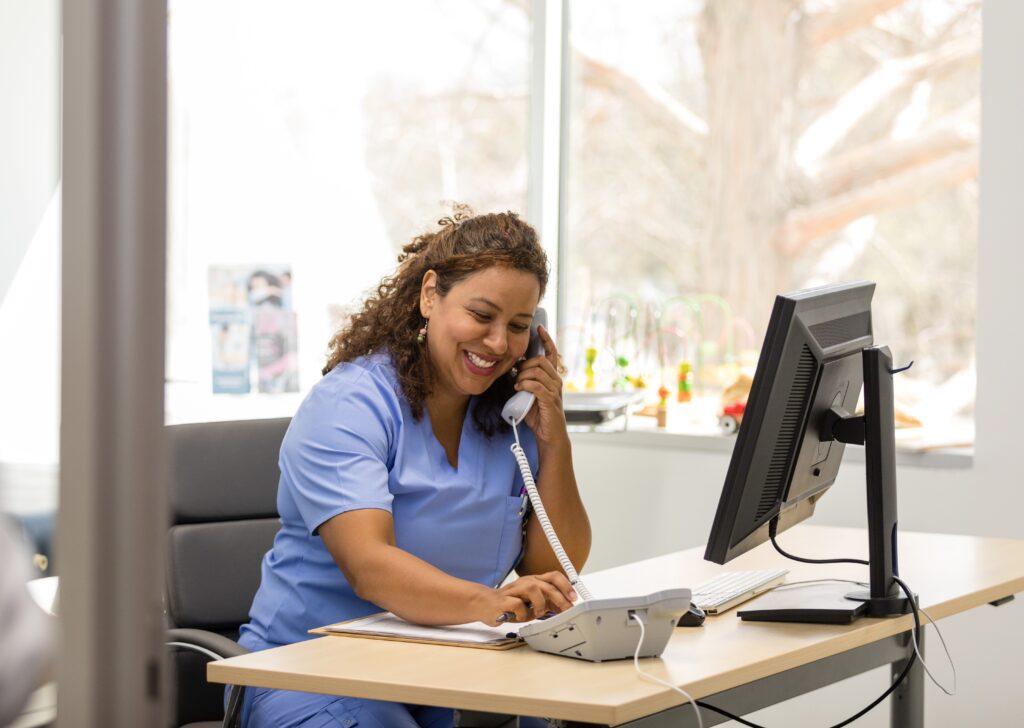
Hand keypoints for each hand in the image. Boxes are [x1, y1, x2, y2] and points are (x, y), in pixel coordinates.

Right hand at [473, 571, 576, 626]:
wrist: (485, 604)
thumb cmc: (510, 604)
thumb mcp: (532, 604)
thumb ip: (547, 603)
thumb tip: (565, 608)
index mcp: (535, 581)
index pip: (554, 577)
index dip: (566, 586)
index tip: (574, 598)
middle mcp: (526, 582)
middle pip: (548, 584)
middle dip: (560, 598)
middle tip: (566, 610)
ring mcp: (515, 589)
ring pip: (534, 588)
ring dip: (540, 603)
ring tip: (538, 613)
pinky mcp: (504, 600)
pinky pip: (518, 604)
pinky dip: (523, 613)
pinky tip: (520, 617)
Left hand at [516, 325, 567, 446]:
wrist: (549, 436)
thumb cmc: (538, 415)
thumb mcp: (528, 393)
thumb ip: (523, 380)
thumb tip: (510, 368)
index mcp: (552, 377)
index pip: (551, 353)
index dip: (546, 339)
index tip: (539, 328)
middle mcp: (556, 381)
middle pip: (540, 360)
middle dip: (524, 364)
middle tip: (516, 374)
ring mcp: (555, 390)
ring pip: (537, 370)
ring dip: (523, 375)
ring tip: (517, 385)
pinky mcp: (550, 400)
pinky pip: (536, 385)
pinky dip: (525, 384)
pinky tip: (519, 389)